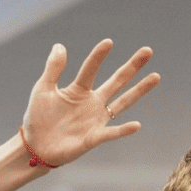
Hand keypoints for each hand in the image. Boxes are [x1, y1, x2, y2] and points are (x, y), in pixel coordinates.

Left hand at [22, 40, 158, 166]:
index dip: (98, 56)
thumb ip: (53, 69)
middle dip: (132, 66)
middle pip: (117, 81)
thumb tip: (59, 45)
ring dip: (139, 90)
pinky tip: (136, 125)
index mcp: (79, 90)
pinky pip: (111, 133)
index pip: (91, 69)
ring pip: (123, 102)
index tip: (108, 42)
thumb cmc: (38, 118)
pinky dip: (123, 130)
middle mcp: (93, 103)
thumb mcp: (43, 90)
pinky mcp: (94, 138)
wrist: (35, 147)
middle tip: (148, 50)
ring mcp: (96, 120)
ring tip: (155, 76)